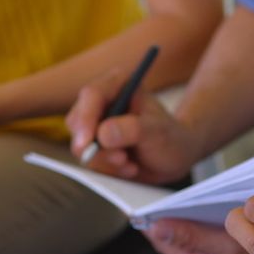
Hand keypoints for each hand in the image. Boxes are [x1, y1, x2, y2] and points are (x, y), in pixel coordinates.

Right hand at [65, 70, 200, 184]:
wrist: (176, 158)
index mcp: (118, 85)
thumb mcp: (158, 132)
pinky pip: (88, 160)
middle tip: (121, 159)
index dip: (86, 118)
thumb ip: (132, 129)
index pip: (92, 94)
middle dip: (95, 146)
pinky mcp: (95, 146)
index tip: (87, 142)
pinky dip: (107, 169)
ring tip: (131, 164)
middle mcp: (103, 102)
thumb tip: (102, 134)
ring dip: (104, 161)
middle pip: (78, 121)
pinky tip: (129, 168)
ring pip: (80, 144)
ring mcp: (96, 125)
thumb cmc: (171, 138)